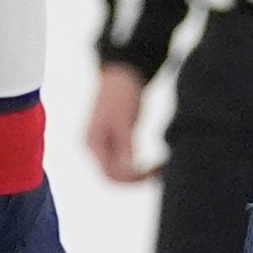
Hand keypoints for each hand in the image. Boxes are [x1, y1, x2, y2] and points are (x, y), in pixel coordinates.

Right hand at [84, 59, 158, 181]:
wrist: (124, 73)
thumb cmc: (121, 93)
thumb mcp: (124, 119)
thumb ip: (123, 145)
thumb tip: (126, 169)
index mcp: (92, 143)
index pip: (109, 174)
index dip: (132, 178)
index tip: (154, 170)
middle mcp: (95, 148)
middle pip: (113, 177)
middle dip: (136, 179)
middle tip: (160, 172)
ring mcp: (105, 146)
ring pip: (120, 173)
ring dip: (139, 176)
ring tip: (160, 169)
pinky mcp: (116, 143)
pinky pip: (126, 164)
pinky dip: (140, 168)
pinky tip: (155, 164)